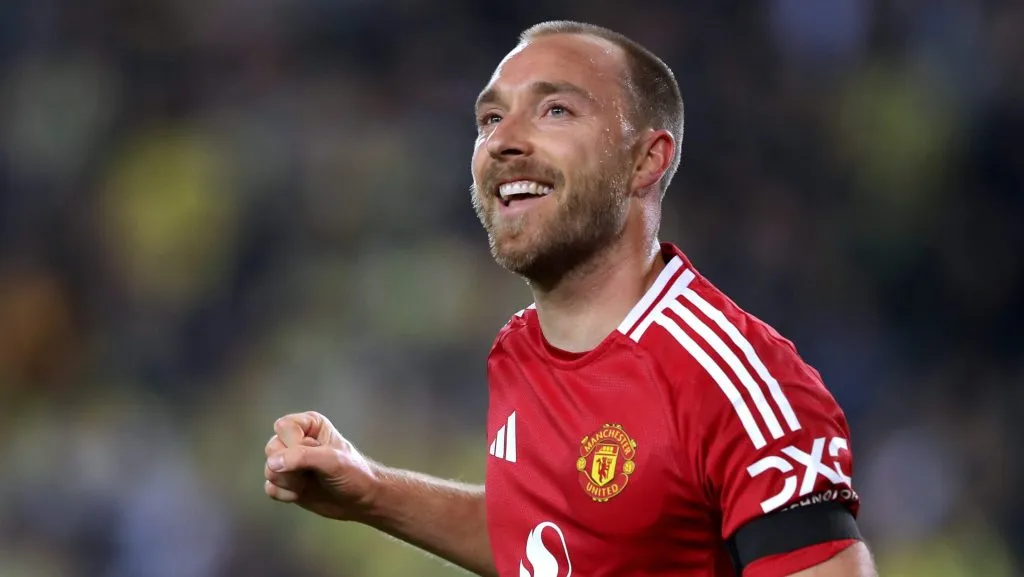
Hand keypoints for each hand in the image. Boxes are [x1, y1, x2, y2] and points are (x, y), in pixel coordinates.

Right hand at [264, 411, 379, 521]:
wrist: (360, 500)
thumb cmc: (353, 474)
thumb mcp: (332, 461)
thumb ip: (302, 457)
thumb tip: (272, 462)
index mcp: (309, 425)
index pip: (283, 427)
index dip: (294, 443)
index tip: (316, 452)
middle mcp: (295, 440)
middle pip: (272, 448)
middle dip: (292, 466)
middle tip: (314, 471)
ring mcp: (289, 463)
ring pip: (269, 470)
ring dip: (290, 482)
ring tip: (310, 482)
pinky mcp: (286, 483)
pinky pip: (270, 487)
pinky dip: (285, 494)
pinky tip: (302, 494)